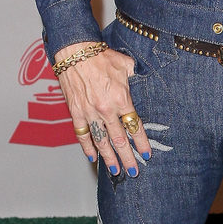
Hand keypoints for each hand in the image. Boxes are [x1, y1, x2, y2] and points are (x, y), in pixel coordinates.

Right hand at [54, 43, 150, 175]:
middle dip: (128, 157)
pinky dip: (87, 147)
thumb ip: (136, 79)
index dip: (141, 143)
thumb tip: (144, 84)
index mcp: (121, 99)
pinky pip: (82, 134)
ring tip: (116, 170)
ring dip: (109, 157)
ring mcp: (90, 113)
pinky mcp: (76, 112)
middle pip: (119, 140)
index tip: (146, 155)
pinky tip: (93, 157)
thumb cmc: (102, 57)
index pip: (134, 127)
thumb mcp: (126, 65)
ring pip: (101, 141)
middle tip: (134, 171)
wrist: (75, 52)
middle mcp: (106, 109)